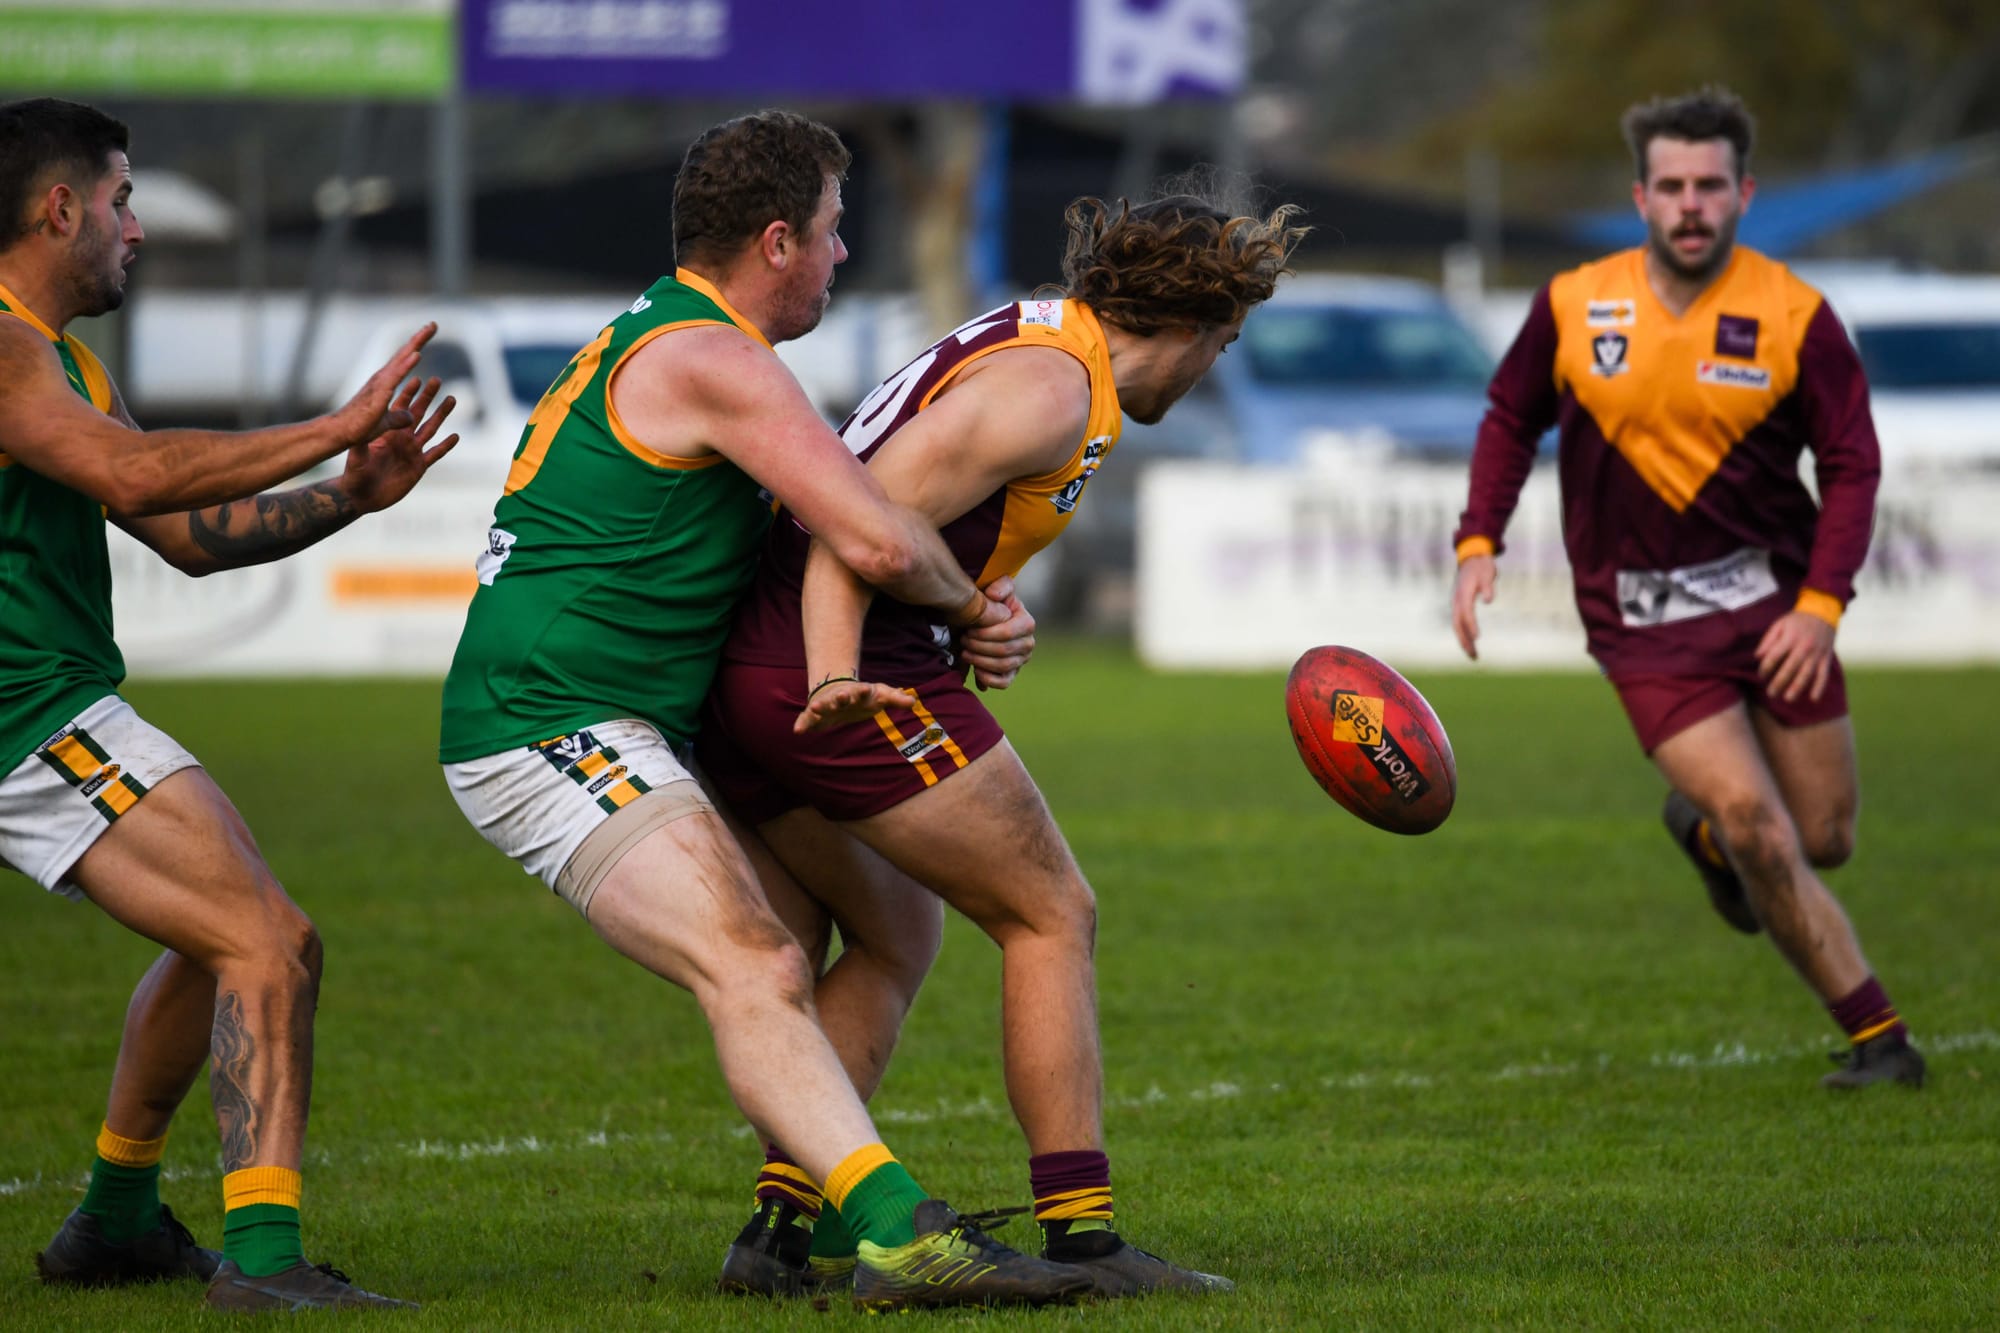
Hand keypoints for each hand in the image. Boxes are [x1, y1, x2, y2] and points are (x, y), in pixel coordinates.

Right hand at [329, 323, 435, 446]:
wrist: (339, 432)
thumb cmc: (359, 427)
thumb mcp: (386, 422)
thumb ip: (398, 418)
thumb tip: (410, 417)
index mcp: (385, 383)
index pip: (403, 361)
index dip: (415, 347)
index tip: (427, 334)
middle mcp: (382, 378)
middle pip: (404, 354)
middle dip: (419, 338)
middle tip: (433, 324)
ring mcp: (380, 384)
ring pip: (400, 360)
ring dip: (415, 344)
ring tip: (427, 330)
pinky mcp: (379, 394)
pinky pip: (396, 377)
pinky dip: (406, 365)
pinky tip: (417, 354)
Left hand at [335, 376, 458, 513]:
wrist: (362, 496)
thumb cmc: (355, 474)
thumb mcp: (357, 457)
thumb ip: (362, 445)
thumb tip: (362, 433)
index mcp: (387, 432)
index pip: (400, 408)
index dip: (408, 393)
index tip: (416, 378)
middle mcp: (402, 438)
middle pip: (419, 413)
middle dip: (428, 396)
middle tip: (437, 380)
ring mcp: (412, 452)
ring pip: (431, 429)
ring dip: (441, 414)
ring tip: (451, 399)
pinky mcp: (419, 467)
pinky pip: (435, 454)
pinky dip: (446, 445)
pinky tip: (456, 436)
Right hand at [794, 676, 916, 734]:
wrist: (841, 691)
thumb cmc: (866, 696)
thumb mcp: (882, 695)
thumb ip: (896, 698)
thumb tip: (913, 702)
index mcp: (858, 694)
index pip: (862, 692)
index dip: (863, 691)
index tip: (865, 689)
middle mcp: (841, 698)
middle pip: (842, 697)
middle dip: (842, 697)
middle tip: (842, 695)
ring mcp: (828, 705)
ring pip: (823, 706)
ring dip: (820, 707)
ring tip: (815, 708)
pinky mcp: (817, 714)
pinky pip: (808, 719)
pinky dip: (803, 724)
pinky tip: (798, 731)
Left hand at [959, 574, 1035, 690]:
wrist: (989, 619)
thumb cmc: (992, 602)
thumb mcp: (998, 588)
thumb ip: (1001, 585)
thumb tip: (993, 595)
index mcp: (1027, 623)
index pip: (1006, 633)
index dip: (984, 634)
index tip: (968, 628)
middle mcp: (1028, 643)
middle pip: (1003, 651)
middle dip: (979, 647)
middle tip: (963, 640)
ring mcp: (1021, 660)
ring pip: (1002, 667)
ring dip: (980, 661)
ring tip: (964, 652)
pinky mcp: (1012, 673)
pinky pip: (1003, 682)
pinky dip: (988, 679)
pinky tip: (975, 670)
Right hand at [1452, 554, 1496, 658]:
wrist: (1471, 557)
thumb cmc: (1481, 565)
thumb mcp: (1488, 572)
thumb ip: (1488, 586)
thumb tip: (1489, 600)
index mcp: (1463, 593)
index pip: (1466, 612)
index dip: (1471, 625)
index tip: (1477, 638)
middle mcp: (1456, 600)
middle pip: (1457, 625)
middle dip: (1465, 641)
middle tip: (1474, 656)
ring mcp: (1456, 603)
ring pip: (1457, 626)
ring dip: (1464, 641)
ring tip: (1474, 656)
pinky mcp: (1459, 605)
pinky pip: (1459, 623)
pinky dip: (1463, 635)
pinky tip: (1470, 643)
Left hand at [1755, 609, 1836, 702]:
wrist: (1823, 613)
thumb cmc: (1796, 620)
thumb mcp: (1779, 624)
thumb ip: (1768, 640)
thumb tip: (1757, 656)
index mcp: (1790, 638)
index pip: (1774, 656)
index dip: (1765, 668)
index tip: (1761, 675)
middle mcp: (1804, 647)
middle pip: (1789, 668)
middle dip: (1779, 682)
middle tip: (1771, 694)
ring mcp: (1816, 654)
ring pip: (1806, 674)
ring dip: (1797, 688)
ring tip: (1788, 699)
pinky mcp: (1826, 658)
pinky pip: (1823, 675)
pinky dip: (1819, 687)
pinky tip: (1813, 699)